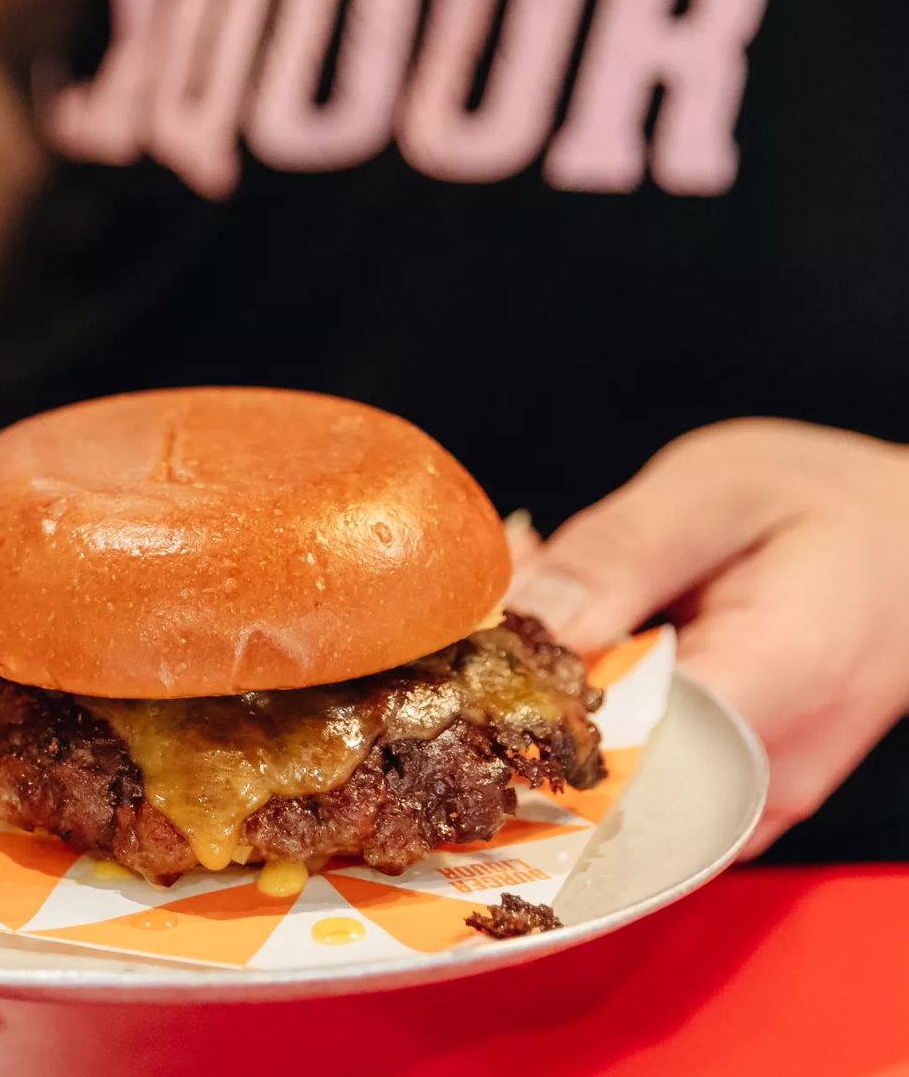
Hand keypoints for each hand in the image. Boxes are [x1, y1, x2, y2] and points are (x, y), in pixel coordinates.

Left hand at [506, 419, 908, 852]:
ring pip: (599, 778)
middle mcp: (755, 777)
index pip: (603, 755)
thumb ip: (620, 553)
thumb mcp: (716, 489)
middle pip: (586, 775)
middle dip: (507, 700)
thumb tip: (525, 614)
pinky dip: (579, 703)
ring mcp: (744, 798)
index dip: (507, 713)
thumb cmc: (834, 505)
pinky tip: (565, 625)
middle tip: (478, 608)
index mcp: (763, 692)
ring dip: (536, 699)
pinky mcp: (728, 790)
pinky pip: (630, 766)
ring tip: (523, 599)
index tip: (455, 658)